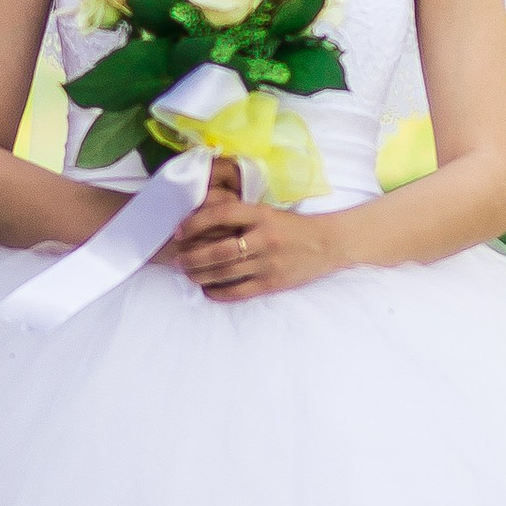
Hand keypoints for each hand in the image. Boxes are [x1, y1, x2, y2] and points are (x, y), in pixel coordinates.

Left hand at [171, 160, 341, 302]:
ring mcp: (268, 262)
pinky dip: (218, 292)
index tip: (179, 231)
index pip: (222, 215)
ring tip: (188, 274)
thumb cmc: (292, 226)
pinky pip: (239, 291)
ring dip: (200, 275)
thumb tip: (202, 226)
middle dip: (192, 257)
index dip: (196, 223)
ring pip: (225, 273)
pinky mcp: (272, 282)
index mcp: (262, 214)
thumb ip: (241, 217)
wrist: (328, 243)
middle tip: (178, 261)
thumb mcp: (268, 213)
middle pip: (218, 251)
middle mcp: (264, 238)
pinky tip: (207, 290)